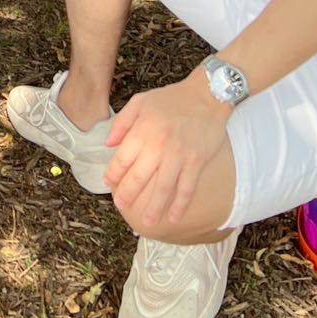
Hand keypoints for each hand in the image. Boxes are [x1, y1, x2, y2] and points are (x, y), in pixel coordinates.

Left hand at [104, 74, 233, 229]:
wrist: (207, 95)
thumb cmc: (172, 98)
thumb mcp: (140, 101)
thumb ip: (122, 122)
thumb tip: (109, 144)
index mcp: (142, 130)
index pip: (122, 159)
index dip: (114, 175)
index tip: (110, 185)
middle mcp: (158, 145)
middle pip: (139, 177)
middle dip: (128, 195)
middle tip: (122, 206)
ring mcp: (179, 155)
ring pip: (163, 188)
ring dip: (154, 208)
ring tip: (147, 222)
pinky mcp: (197, 162)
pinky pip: (186, 188)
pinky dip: (179, 205)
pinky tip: (173, 218)